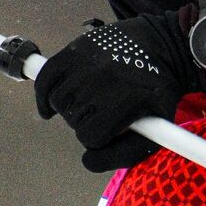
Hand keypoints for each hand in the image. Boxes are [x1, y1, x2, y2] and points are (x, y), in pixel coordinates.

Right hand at [34, 11, 196, 170]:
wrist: (161, 44)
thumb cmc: (158, 90)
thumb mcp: (158, 125)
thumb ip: (127, 153)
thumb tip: (88, 161)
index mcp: (126, 99)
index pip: (90, 137)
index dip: (99, 138)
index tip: (111, 128)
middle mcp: (103, 78)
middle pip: (73, 120)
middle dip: (87, 122)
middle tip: (105, 111)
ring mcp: (86, 62)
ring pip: (58, 102)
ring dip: (70, 108)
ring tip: (91, 101)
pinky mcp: (74, 50)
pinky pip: (45, 80)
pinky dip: (44, 95)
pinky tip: (50, 106)